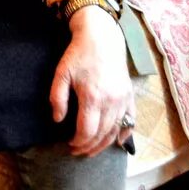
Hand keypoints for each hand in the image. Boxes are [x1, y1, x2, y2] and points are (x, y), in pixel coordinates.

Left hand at [50, 5, 134, 156]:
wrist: (102, 38)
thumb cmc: (78, 55)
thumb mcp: (61, 73)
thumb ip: (57, 98)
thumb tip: (58, 119)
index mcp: (93, 97)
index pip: (87, 130)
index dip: (78, 142)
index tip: (69, 145)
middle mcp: (111, 102)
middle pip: (102, 135)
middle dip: (89, 146)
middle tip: (77, 151)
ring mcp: (123, 100)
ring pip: (116, 131)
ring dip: (104, 144)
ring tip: (91, 149)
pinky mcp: (130, 96)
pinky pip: (130, 121)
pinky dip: (124, 134)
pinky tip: (117, 141)